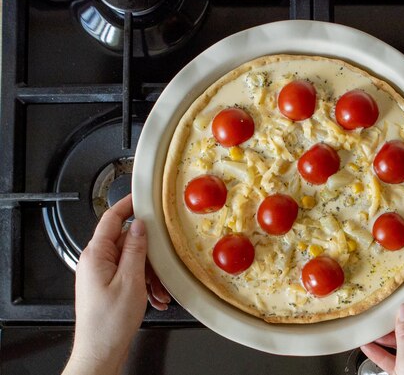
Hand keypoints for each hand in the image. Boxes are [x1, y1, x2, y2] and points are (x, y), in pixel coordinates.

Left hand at [63, 194, 170, 374]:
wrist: (100, 352)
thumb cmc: (109, 324)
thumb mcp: (131, 280)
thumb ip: (136, 249)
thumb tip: (140, 225)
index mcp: (95, 255)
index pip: (111, 218)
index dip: (127, 204)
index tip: (142, 196)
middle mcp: (95, 261)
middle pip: (127, 241)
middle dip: (150, 255)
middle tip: (163, 266)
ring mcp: (101, 274)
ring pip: (132, 260)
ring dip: (150, 274)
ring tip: (158, 292)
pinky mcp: (107, 285)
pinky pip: (130, 274)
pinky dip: (145, 284)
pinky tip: (154, 297)